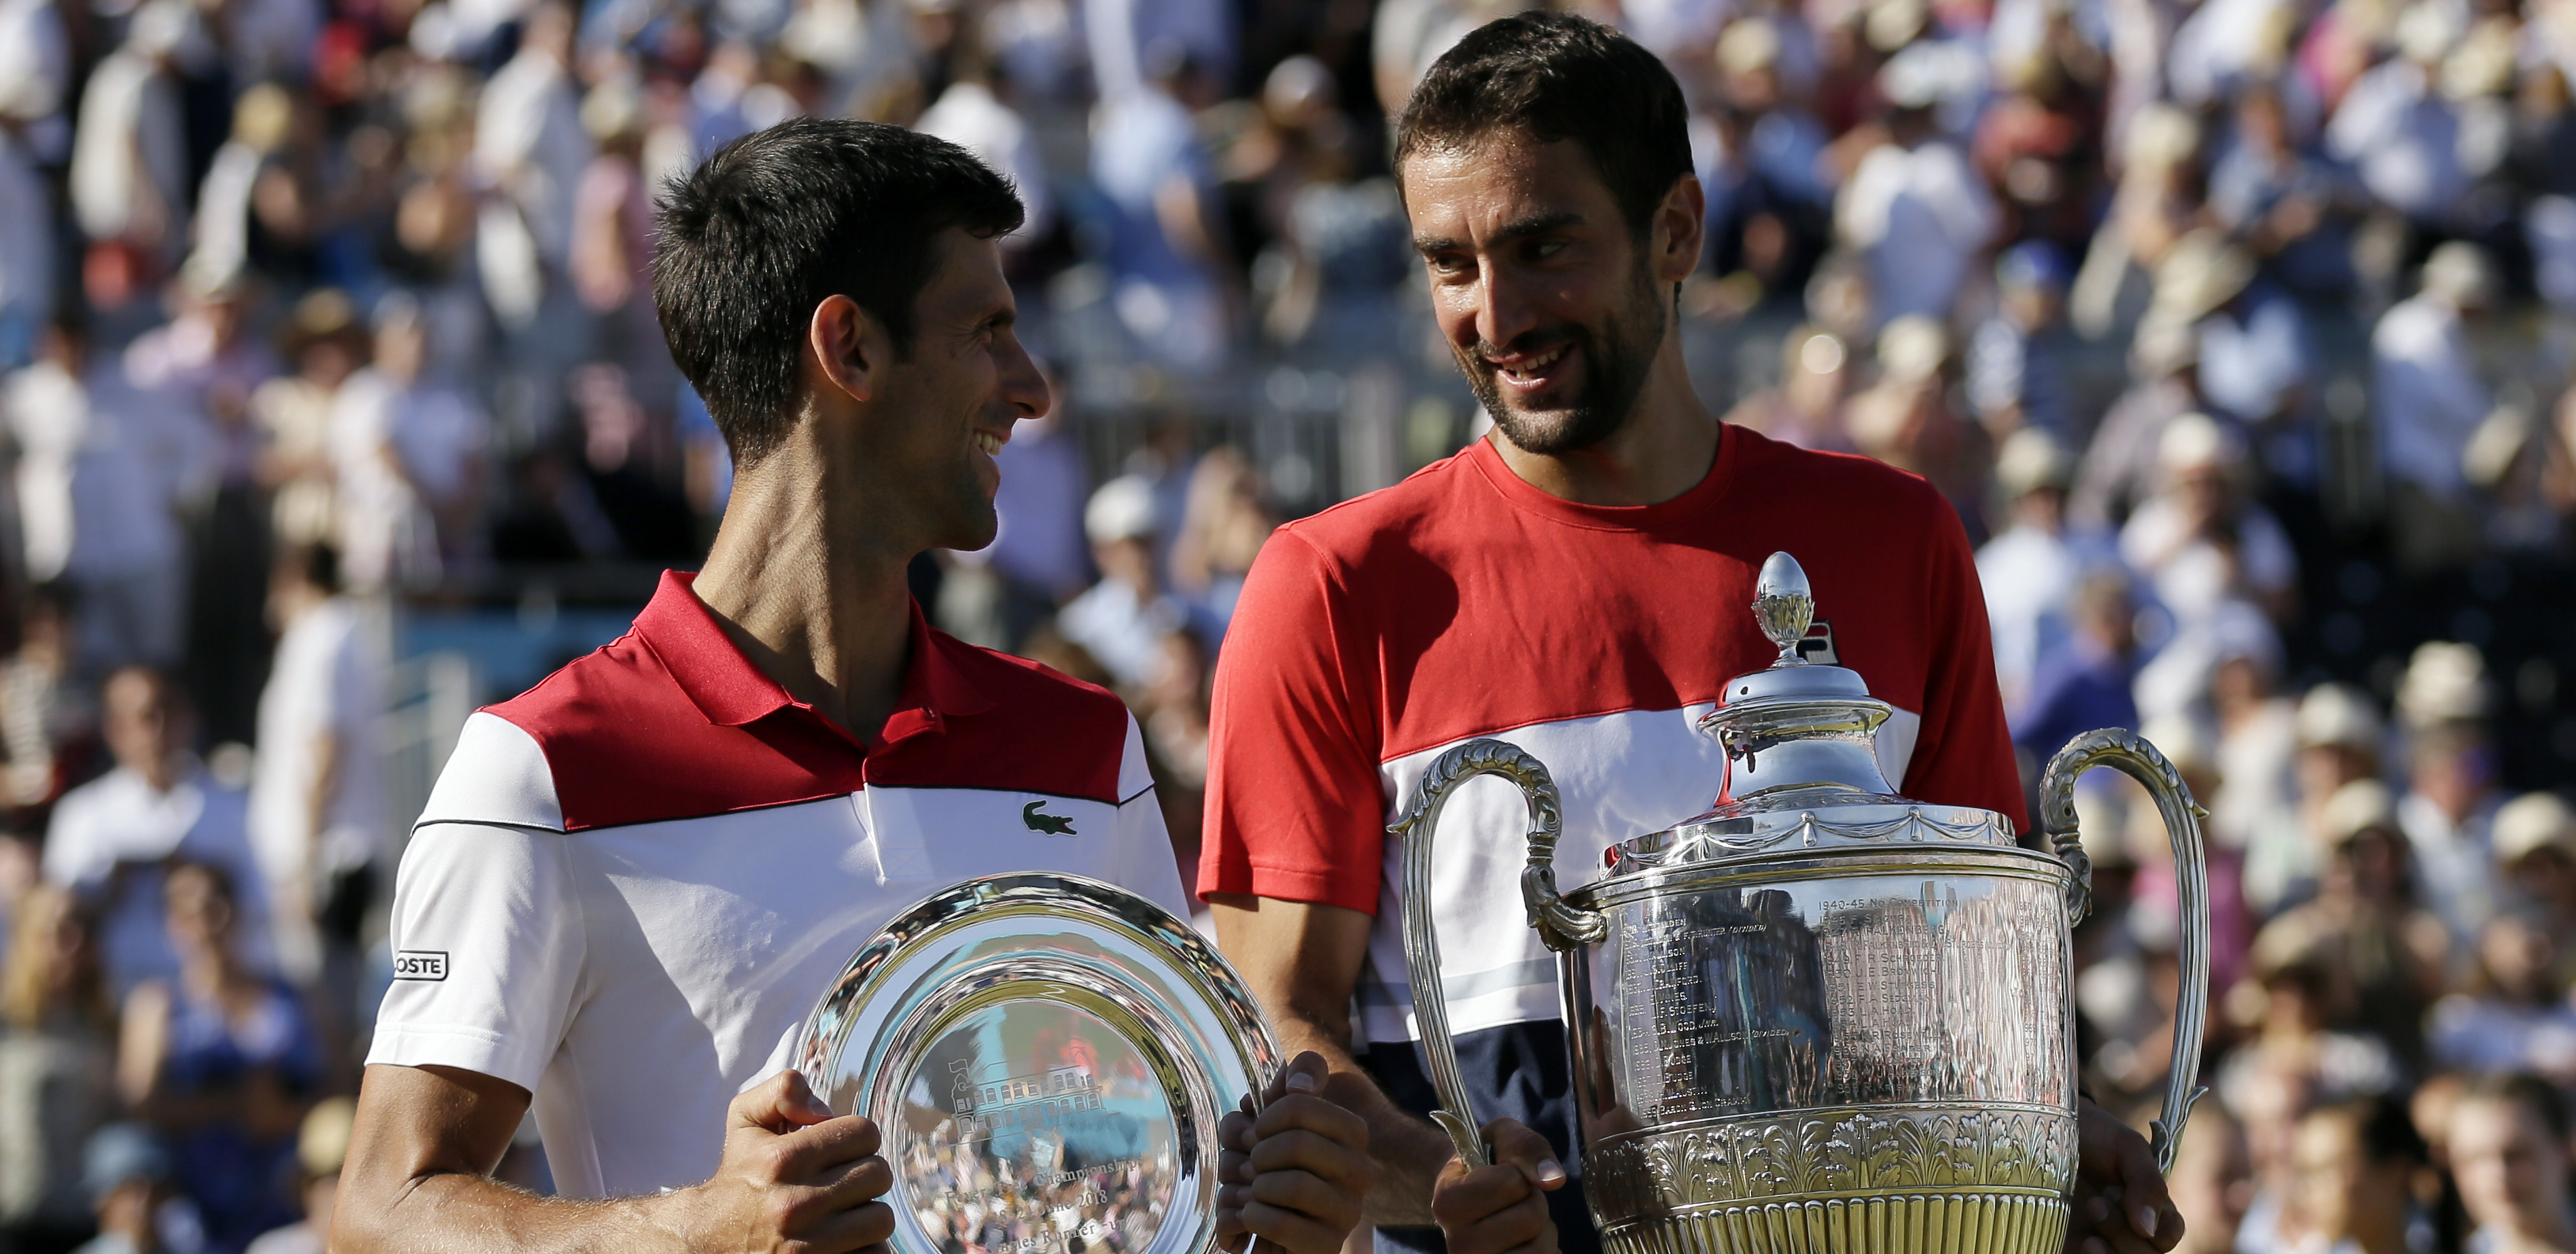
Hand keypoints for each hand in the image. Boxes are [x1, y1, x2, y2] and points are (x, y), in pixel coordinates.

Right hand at [654, 1070, 895, 1253]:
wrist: (707, 1239)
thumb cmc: (739, 1175)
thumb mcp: (745, 1119)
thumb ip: (784, 1089)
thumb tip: (824, 1110)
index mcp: (782, 1159)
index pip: (865, 1133)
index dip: (855, 1137)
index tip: (839, 1149)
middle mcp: (795, 1204)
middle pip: (879, 1175)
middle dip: (863, 1174)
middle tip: (841, 1181)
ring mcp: (807, 1246)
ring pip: (881, 1218)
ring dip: (866, 1213)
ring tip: (842, 1211)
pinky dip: (864, 1247)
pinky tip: (843, 1239)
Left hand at [1216, 1052, 1371, 1253]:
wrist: (1281, 1228)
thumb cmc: (1278, 1163)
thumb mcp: (1284, 1112)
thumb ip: (1299, 1076)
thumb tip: (1297, 1084)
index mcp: (1353, 1132)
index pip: (1299, 1103)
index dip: (1265, 1117)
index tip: (1258, 1132)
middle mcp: (1361, 1170)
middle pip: (1296, 1143)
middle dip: (1259, 1154)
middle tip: (1253, 1166)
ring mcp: (1349, 1211)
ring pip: (1295, 1186)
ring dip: (1257, 1188)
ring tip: (1254, 1193)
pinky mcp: (1329, 1246)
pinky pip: (1280, 1224)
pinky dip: (1254, 1217)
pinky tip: (1252, 1215)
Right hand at [1429, 1118, 1564, 1253]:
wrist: (1470, 1194)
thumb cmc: (1488, 1161)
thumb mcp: (1504, 1137)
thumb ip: (1527, 1148)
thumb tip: (1554, 1180)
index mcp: (1447, 1205)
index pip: (1511, 1183)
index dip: (1515, 1174)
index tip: (1496, 1177)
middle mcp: (1459, 1246)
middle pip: (1531, 1218)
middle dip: (1533, 1202)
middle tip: (1511, 1201)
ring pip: (1542, 1249)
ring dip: (1542, 1229)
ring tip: (1519, 1222)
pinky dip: (1548, 1249)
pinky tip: (1525, 1243)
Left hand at [2064, 1098, 2182, 1253]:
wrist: (2047, 1120)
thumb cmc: (2093, 1133)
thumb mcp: (2127, 1147)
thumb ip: (2147, 1182)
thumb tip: (2148, 1230)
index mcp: (2149, 1205)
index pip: (2168, 1234)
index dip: (2157, 1224)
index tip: (2122, 1195)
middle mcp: (2127, 1226)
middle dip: (2124, 1233)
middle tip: (2097, 1202)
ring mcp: (2098, 1237)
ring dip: (2111, 1252)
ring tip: (2089, 1225)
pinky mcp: (2069, 1244)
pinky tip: (2082, 1244)